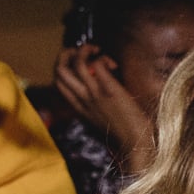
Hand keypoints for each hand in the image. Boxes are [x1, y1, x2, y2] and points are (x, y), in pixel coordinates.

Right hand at [52, 44, 152, 160]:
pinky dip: (103, 58)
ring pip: (76, 63)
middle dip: (67, 52)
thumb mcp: (102, 117)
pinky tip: (114, 65)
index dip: (63, 65)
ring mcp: (94, 94)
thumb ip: (95, 102)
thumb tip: (98, 82)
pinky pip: (97, 63)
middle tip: (86, 51)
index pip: (57, 81)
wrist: (136, 144)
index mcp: (79, 107)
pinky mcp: (109, 90)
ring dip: (85, 49)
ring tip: (99, 51)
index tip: (79, 61)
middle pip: (59, 70)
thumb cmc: (125, 130)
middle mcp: (82, 99)